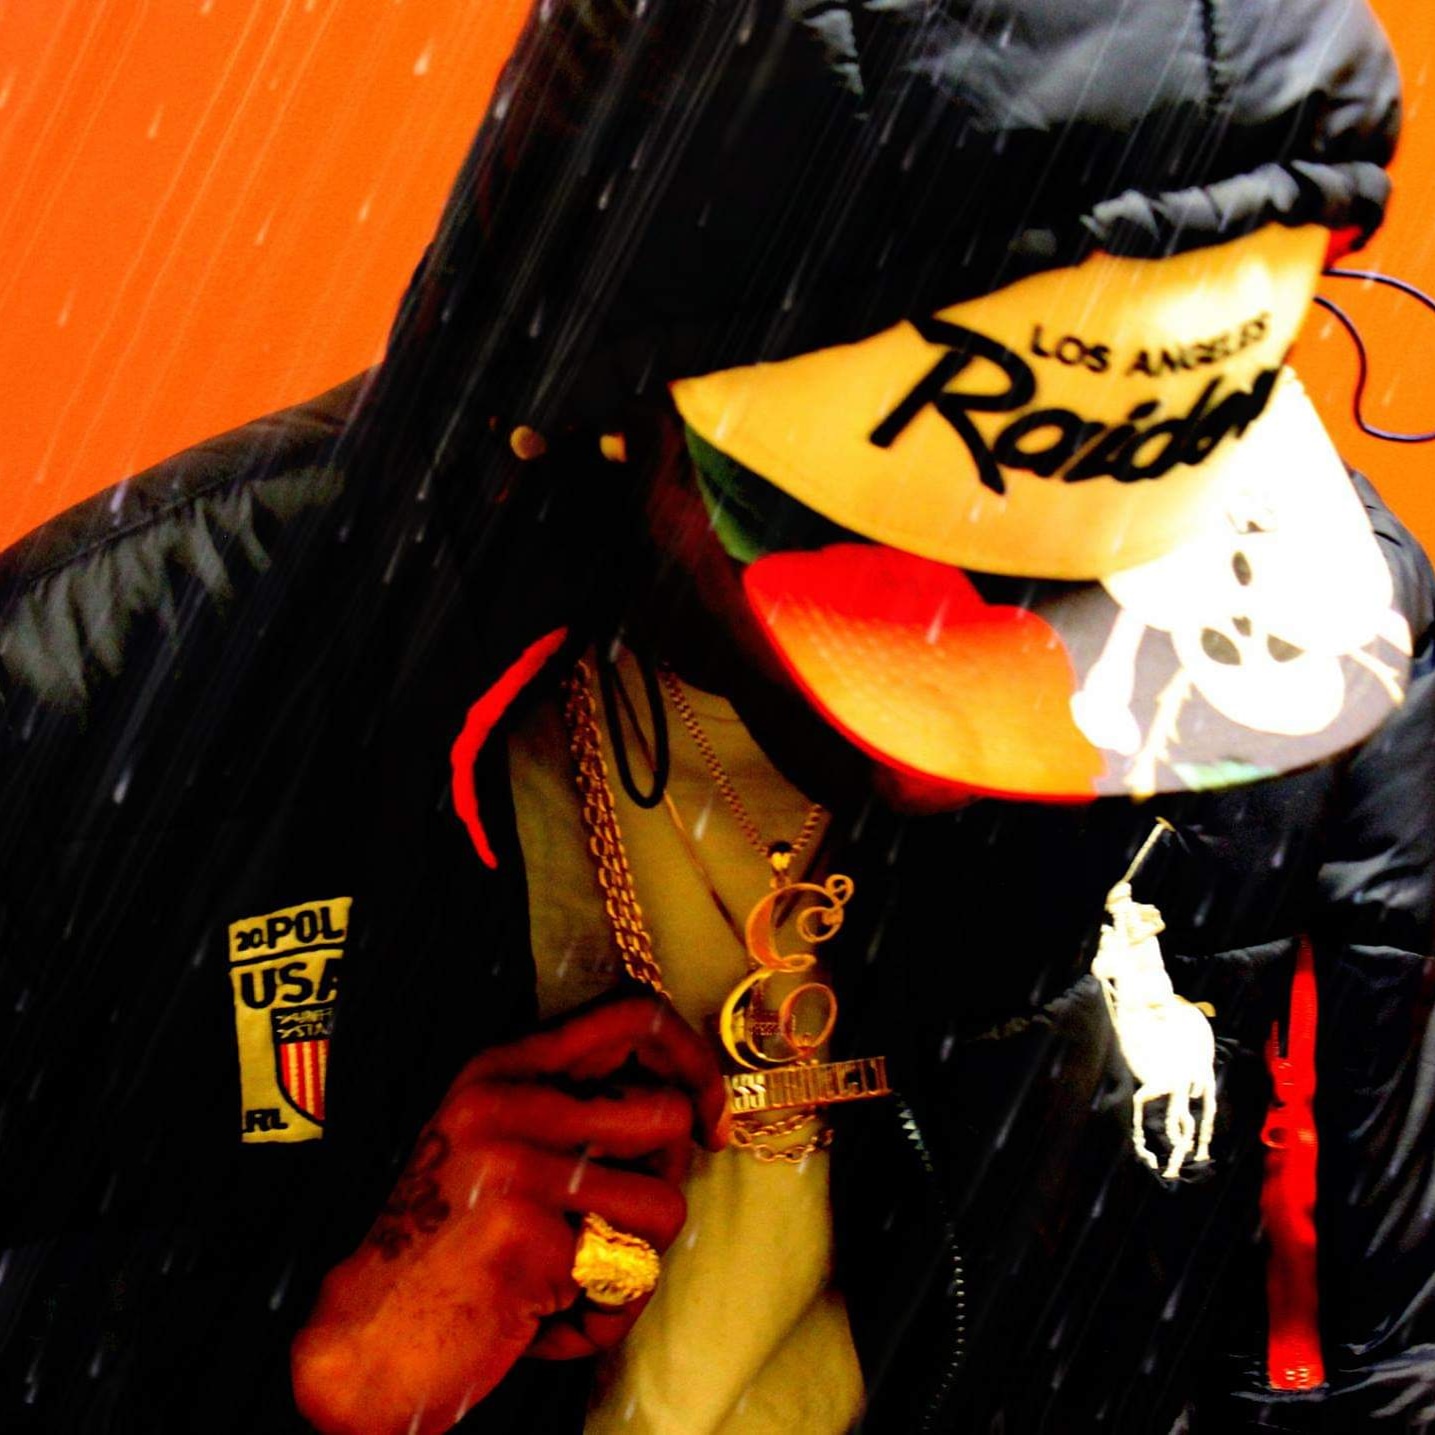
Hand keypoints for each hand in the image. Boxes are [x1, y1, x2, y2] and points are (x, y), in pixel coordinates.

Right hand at [291, 994, 727, 1434]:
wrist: (362, 1340)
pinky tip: (550, 1321)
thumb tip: (686, 1107)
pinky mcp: (524, 1233)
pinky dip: (608, 1313)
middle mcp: (507, 1100)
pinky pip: (632, 1274)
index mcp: (503, 1068)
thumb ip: (573, 1110)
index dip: (692, 1061)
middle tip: (614, 1227)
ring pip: (663, 1200)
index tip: (709, 1119)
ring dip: (636, 1260)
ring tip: (573, 1281)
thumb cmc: (448, 1248)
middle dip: (662, 1183)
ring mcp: (514, 1163)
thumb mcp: (496, 1146)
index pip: (632, 1016)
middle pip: (666, 1116)